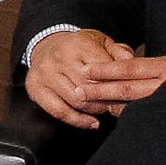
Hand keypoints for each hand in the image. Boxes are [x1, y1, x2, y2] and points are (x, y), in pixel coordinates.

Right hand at [26, 28, 165, 127]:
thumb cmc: (79, 47)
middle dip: (108, 100)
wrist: (46, 44)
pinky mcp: (35, 88)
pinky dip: (77, 120)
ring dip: (95, 109)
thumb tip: (130, 60)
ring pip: (76, 101)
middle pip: (89, 87)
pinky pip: (58, 111)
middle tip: (120, 105)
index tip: (129, 93)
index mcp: (78, 44)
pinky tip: (92, 122)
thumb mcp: (101, 42)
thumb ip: (118, 51)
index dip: (119, 84)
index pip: (103, 70)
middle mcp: (58, 57)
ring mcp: (44, 73)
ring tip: (105, 109)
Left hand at [75, 50, 165, 115]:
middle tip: (79, 92)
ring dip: (113, 106)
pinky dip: (131, 117)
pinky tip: (117, 116)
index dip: (106, 70)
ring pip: (136, 106)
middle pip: (128, 88)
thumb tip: (122, 67)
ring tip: (92, 105)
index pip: (130, 68)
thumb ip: (150, 67)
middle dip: (101, 91)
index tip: (85, 71)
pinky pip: (148, 118)